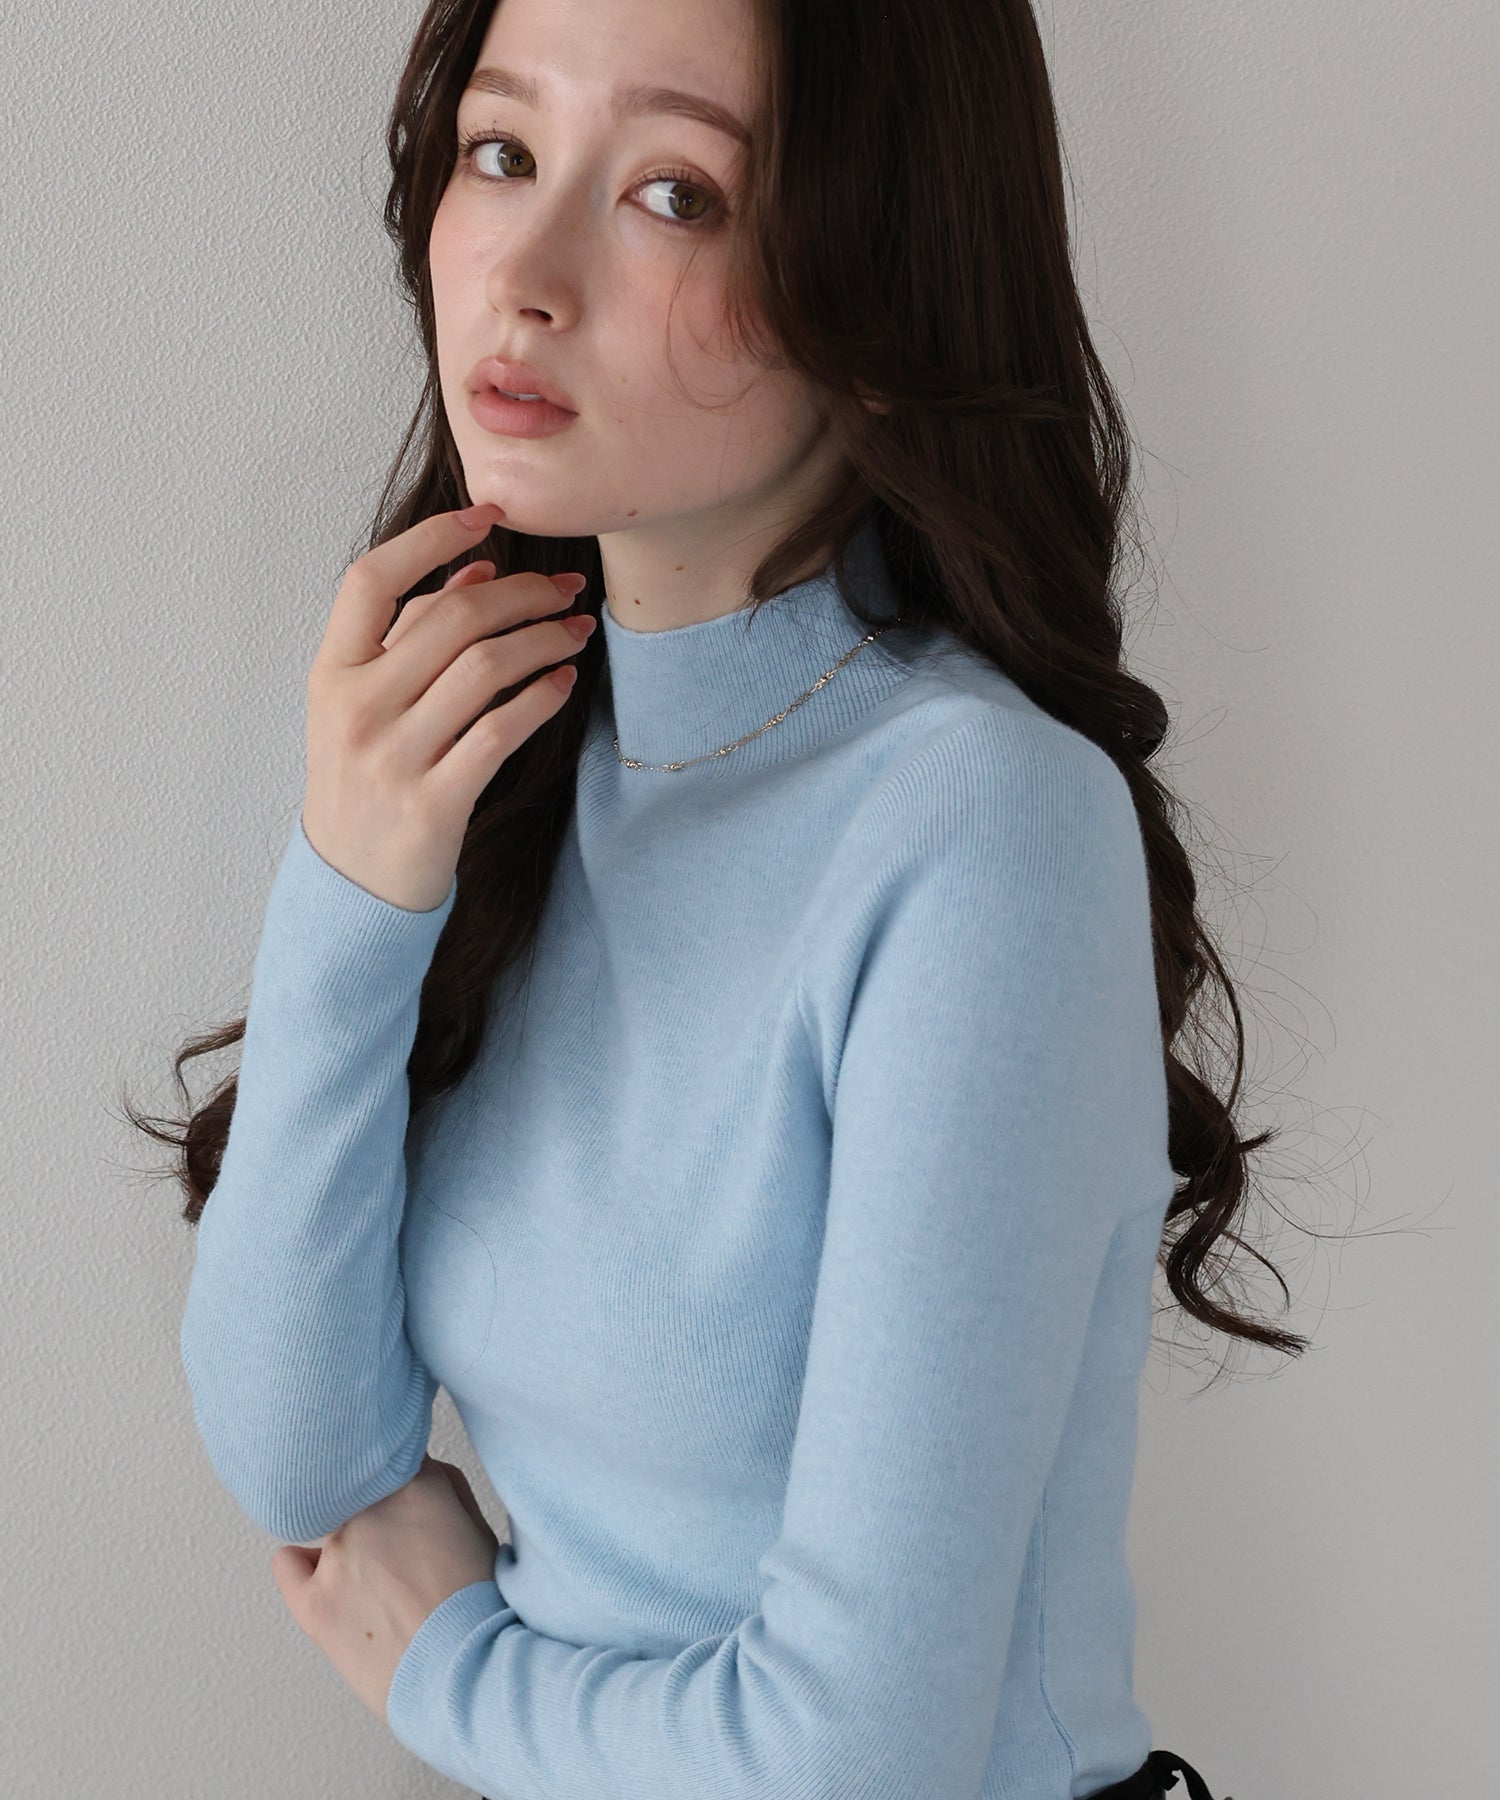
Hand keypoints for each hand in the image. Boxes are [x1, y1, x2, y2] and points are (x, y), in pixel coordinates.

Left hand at [270, 1455, 502, 1725]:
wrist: (465, 1677)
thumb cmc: (480, 1610)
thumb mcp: (478, 1530)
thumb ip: (440, 1488)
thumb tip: (416, 1472)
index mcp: (416, 1486)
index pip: (390, 1456)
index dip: (398, 1478)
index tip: (402, 1497)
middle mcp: (370, 1511)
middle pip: (355, 1488)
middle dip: (372, 1510)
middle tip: (393, 1544)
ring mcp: (336, 1555)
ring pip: (325, 1522)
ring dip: (347, 1542)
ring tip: (375, 1580)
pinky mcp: (312, 1602)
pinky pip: (288, 1563)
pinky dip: (303, 1569)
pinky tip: (328, 1584)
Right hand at [302, 499, 595, 911]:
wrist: (352, 883)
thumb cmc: (364, 781)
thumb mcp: (364, 705)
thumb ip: (409, 638)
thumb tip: (475, 570)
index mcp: (331, 674)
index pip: (371, 579)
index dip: (431, 538)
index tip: (488, 516)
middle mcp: (356, 708)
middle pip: (452, 618)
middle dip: (524, 592)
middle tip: (566, 587)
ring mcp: (394, 757)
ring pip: (484, 668)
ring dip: (544, 639)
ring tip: (576, 630)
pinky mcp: (435, 802)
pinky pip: (500, 732)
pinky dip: (540, 698)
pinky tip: (564, 682)